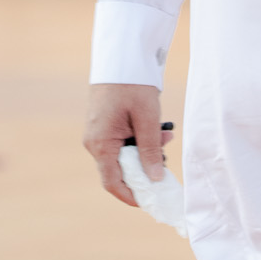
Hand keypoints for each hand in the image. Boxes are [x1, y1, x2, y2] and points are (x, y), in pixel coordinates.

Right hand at [84, 83, 165, 206]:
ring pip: (124, 155)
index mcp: (100, 143)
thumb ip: (150, 150)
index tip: (149, 202)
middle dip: (145, 169)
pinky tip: (158, 129)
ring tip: (166, 136)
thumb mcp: (147, 118)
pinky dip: (140, 140)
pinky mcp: (105, 125)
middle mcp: (94, 142)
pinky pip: (122, 143)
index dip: (130, 196)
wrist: (121, 57)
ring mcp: (98, 133)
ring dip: (145, 151)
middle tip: (166, 160)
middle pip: (119, 170)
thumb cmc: (133, 85)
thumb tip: (154, 179)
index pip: (112, 182)